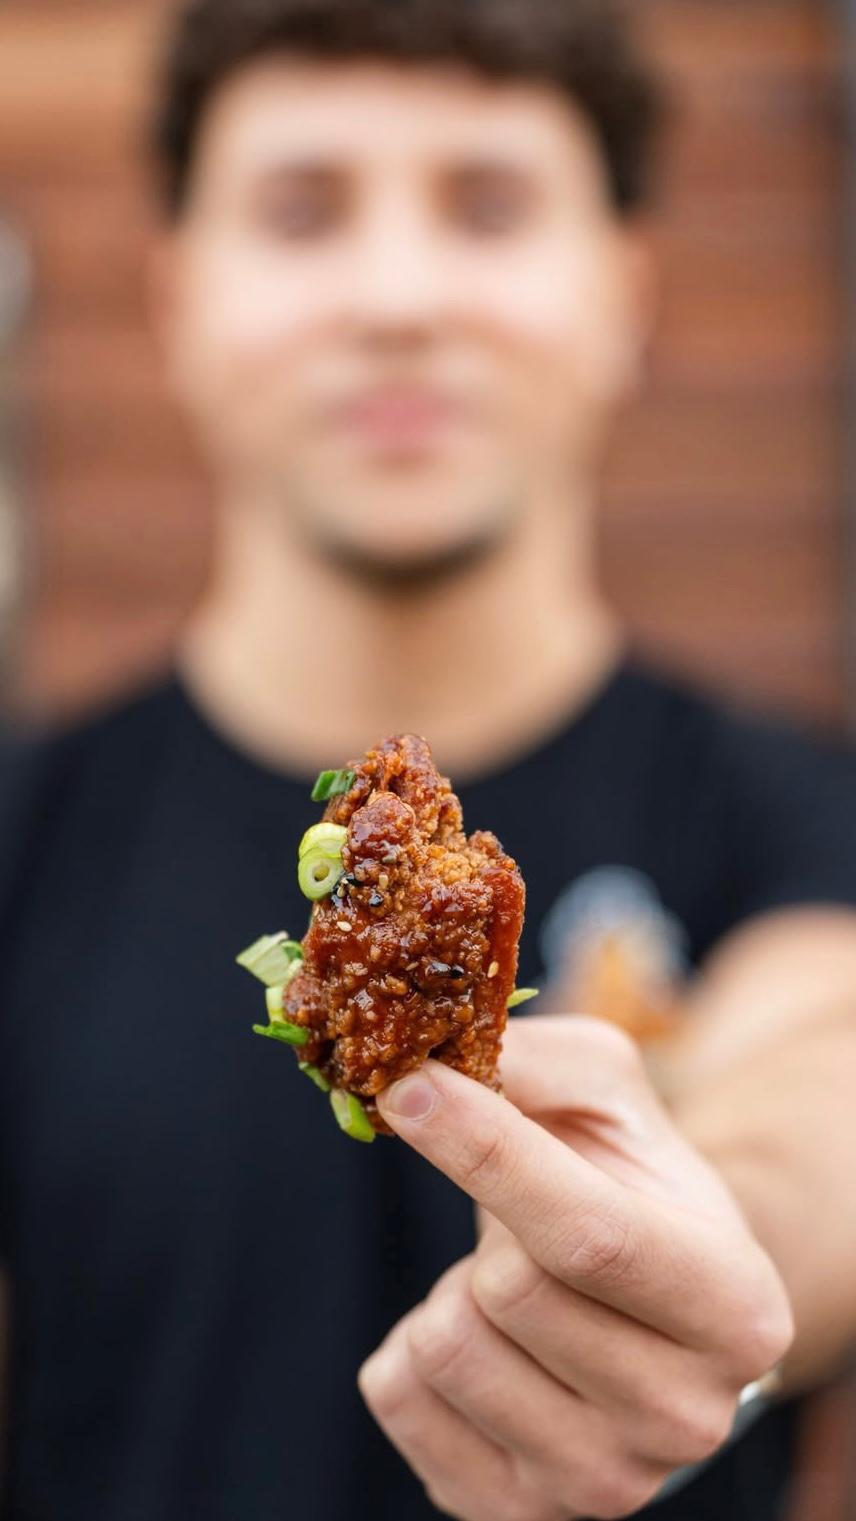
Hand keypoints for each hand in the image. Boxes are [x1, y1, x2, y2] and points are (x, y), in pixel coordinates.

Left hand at [358, 1017, 793, 1520]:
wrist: (652, 1317)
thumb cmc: (635, 1188)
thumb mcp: (616, 1103)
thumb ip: (541, 1064)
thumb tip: (429, 1065)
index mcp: (733, 1307)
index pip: (588, 1235)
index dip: (486, 1150)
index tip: (412, 1086)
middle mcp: (683, 1415)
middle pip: (509, 1290)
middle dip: (488, 1221)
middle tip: (520, 1216)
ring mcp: (599, 1481)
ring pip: (447, 1346)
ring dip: (450, 1286)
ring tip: (509, 1285)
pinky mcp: (511, 1509)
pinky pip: (398, 1395)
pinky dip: (410, 1342)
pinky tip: (479, 1337)